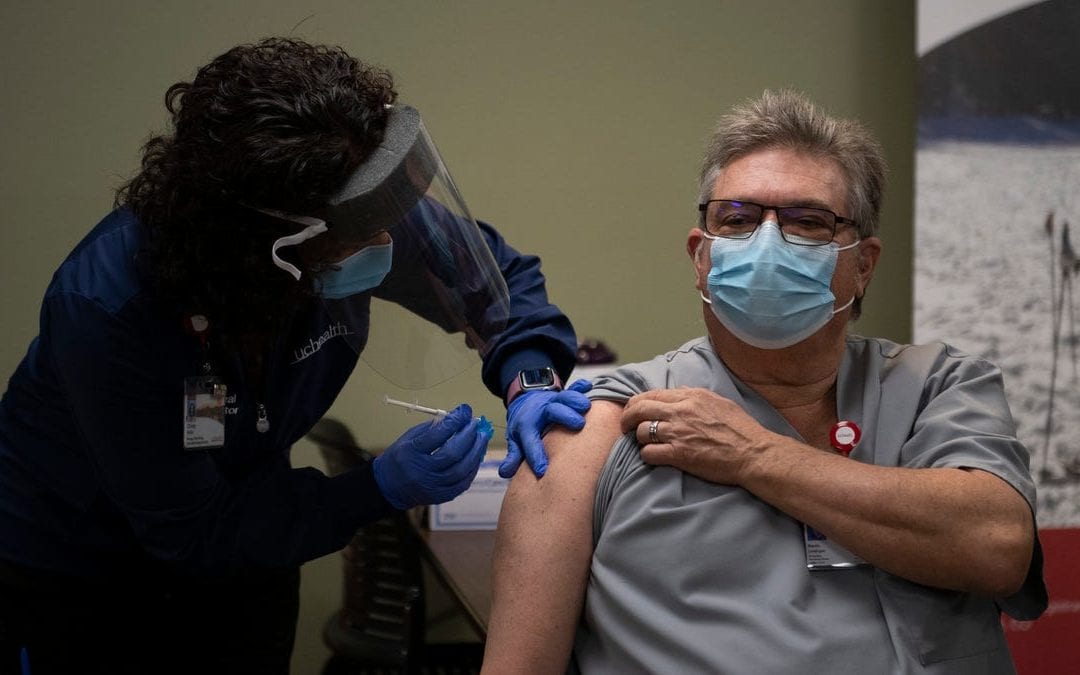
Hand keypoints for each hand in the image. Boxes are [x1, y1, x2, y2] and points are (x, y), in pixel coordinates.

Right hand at [373, 404, 491, 509]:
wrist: (388, 487)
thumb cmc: (400, 457)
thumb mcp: (409, 438)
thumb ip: (432, 428)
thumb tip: (457, 417)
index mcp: (411, 452)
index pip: (437, 435)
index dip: (455, 421)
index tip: (465, 410)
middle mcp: (421, 471)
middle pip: (452, 453)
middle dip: (468, 436)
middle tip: (476, 424)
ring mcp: (431, 486)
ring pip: (460, 470)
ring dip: (475, 452)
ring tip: (482, 438)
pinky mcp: (440, 497)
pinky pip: (462, 483)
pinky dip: (472, 469)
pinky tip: (476, 457)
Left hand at [501, 379, 591, 477]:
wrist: (526, 402)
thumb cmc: (525, 425)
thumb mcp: (516, 440)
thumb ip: (513, 457)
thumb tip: (505, 473)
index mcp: (527, 426)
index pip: (530, 441)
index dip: (535, 456)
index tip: (542, 470)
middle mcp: (541, 411)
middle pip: (552, 411)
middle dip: (565, 416)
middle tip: (578, 425)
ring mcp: (553, 401)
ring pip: (564, 397)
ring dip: (575, 399)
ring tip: (586, 406)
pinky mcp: (563, 394)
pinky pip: (572, 388)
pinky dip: (580, 386)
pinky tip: (588, 386)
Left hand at [621, 387, 772, 484]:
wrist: (753, 453)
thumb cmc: (741, 429)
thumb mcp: (719, 402)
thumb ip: (695, 396)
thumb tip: (677, 393)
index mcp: (691, 396)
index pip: (652, 393)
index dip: (637, 402)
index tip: (634, 410)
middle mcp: (681, 411)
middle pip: (639, 408)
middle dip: (627, 417)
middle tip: (625, 426)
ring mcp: (678, 433)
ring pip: (640, 431)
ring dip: (639, 438)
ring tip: (645, 443)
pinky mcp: (679, 454)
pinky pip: (648, 453)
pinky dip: (647, 455)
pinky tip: (655, 457)